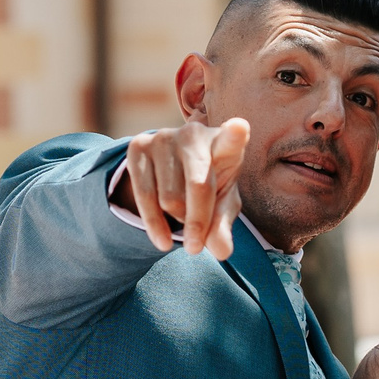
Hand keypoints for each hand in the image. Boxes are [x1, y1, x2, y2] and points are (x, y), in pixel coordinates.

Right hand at [119, 118, 249, 257]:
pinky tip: (162, 240)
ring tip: (182, 216)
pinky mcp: (138, 146)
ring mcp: (164, 137)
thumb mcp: (221, 206)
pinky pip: (144, 195)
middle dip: (197, 222)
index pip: (232, 139)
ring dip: (177, 219)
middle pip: (197, 187)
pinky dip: (154, 225)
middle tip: (195, 248)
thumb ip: (223, 226)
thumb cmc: (209, 186)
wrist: (175, 168)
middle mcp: (194, 134)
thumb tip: (221, 251)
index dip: (235, 134)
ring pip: (169, 198)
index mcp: (225, 145)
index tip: (240, 128)